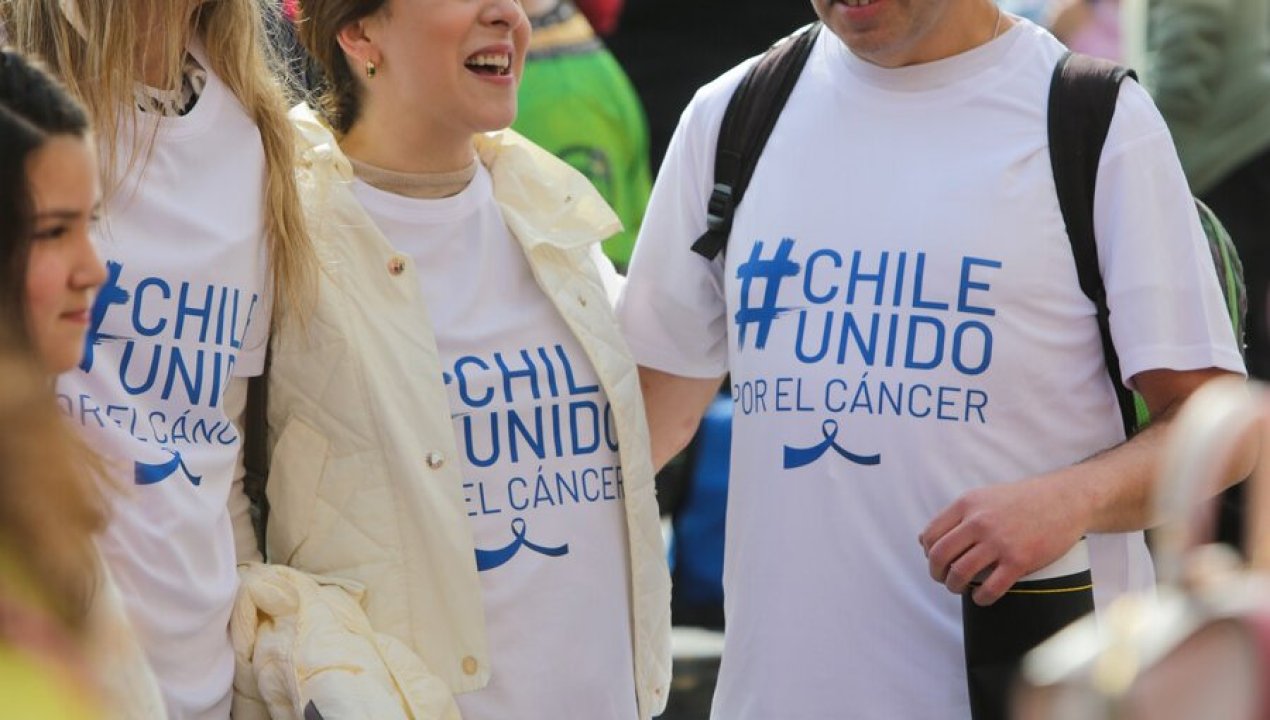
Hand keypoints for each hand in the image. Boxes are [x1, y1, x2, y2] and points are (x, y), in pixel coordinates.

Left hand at [918, 471, 1090, 605]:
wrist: (1064, 499)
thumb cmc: (1023, 500)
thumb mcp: (983, 497)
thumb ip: (956, 516)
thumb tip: (923, 540)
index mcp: (967, 504)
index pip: (930, 534)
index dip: (928, 552)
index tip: (936, 560)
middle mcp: (979, 522)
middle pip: (939, 556)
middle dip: (936, 573)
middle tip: (944, 579)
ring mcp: (999, 542)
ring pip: (960, 573)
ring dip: (954, 586)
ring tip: (959, 588)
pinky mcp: (1019, 560)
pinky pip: (990, 588)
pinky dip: (980, 598)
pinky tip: (981, 597)